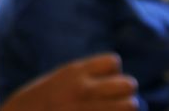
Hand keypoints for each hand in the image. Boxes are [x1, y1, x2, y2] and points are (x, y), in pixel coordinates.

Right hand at [0, 53, 137, 110]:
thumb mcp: (56, 83)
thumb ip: (82, 79)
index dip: (112, 73)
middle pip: (128, 84)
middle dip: (124, 92)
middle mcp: (84, 90)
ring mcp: (89, 109)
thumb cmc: (37, 105)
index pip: (113, 62)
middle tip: (114, 102)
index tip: (102, 84)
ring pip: (132, 105)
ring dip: (125, 109)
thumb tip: (116, 81)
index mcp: (73, 73)